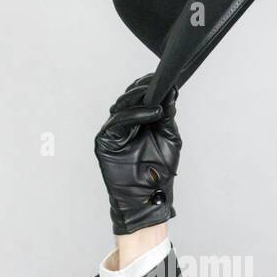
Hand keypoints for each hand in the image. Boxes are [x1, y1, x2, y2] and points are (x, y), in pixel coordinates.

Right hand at [94, 73, 180, 234]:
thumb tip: (171, 90)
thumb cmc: (159, 172)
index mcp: (136, 123)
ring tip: (157, 97)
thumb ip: (168, 115)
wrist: (149, 198)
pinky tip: (152, 112)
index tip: (162, 78)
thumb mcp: (169, 137)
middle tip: (157, 83)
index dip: (147, 86)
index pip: (138, 99)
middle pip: (127, 99)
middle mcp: (122, 125)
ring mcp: (112, 133)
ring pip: (121, 107)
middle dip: (142, 89)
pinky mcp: (105, 142)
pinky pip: (118, 122)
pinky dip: (135, 115)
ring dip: (139, 99)